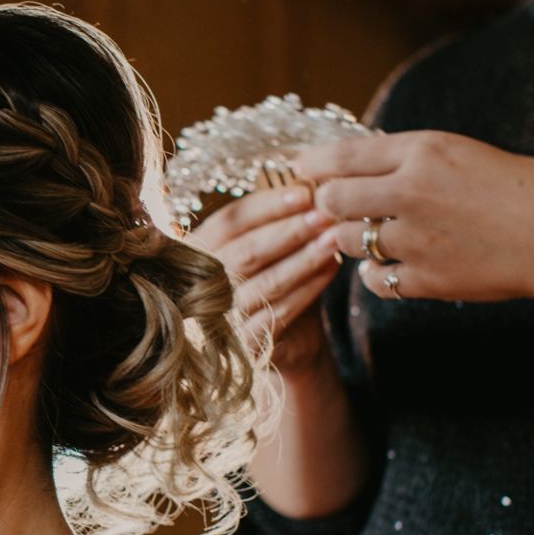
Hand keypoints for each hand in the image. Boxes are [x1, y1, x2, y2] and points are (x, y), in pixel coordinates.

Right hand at [186, 184, 342, 374]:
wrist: (287, 348)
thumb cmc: (277, 288)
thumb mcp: (270, 253)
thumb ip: (278, 225)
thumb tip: (314, 186)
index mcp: (199, 251)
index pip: (229, 221)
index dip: (267, 205)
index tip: (304, 191)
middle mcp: (201, 284)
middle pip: (245, 250)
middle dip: (289, 229)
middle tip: (325, 213)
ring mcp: (219, 318)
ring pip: (265, 281)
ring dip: (303, 258)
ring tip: (334, 239)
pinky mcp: (243, 346)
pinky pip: (277, 313)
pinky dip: (307, 290)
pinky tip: (331, 270)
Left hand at [289, 131, 533, 304]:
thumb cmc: (516, 188)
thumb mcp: (459, 153)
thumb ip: (405, 158)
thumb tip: (349, 164)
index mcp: (422, 152)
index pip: (342, 156)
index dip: (312, 165)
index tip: (298, 169)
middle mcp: (411, 192)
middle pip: (332, 199)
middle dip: (327, 204)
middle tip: (333, 207)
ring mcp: (415, 239)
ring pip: (347, 241)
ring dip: (351, 239)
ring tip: (375, 233)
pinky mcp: (425, 278)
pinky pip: (374, 278)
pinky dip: (376, 273)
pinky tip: (391, 264)